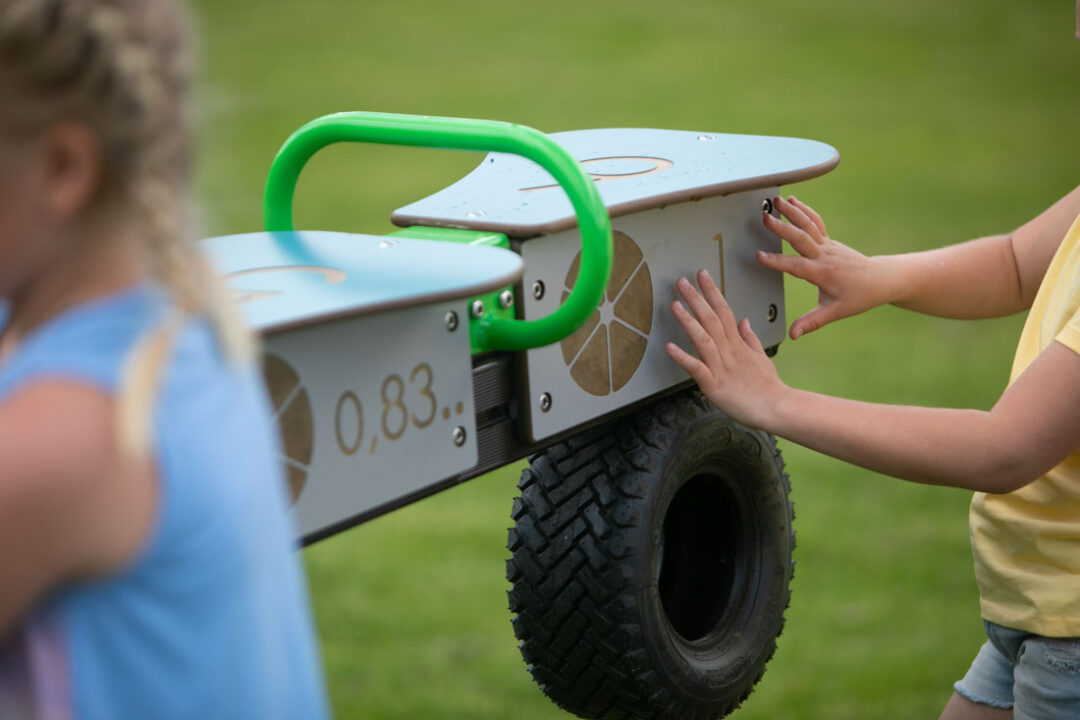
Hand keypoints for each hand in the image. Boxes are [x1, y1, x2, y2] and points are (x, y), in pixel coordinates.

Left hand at [665, 270, 787, 429]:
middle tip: (682, 282)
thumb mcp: (761, 357)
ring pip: (703, 339)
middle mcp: (729, 351)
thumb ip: (749, 338)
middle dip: (696, 299)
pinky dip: (683, 358)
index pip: (724, 311)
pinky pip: (697, 369)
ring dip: (688, 322)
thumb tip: (743, 320)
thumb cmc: (768, 387)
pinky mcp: (714, 385)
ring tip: (675, 305)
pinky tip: (670, 347)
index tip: (702, 275)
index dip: (712, 292)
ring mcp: (721, 367)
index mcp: (737, 344)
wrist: (777, 409)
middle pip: (711, 319)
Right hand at [760, 196, 883, 338]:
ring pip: (808, 224)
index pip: (796, 266)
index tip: (760, 256)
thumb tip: (794, 335)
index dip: (777, 261)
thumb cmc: (859, 296)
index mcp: (823, 273)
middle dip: (782, 228)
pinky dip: (803, 210)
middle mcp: (824, 255)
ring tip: (776, 201)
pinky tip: (792, 202)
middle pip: (801, 238)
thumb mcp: (835, 312)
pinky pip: (815, 222)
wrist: (880, 280)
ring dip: (792, 212)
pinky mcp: (829, 240)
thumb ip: (812, 322)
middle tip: (765, 219)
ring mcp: (827, 245)